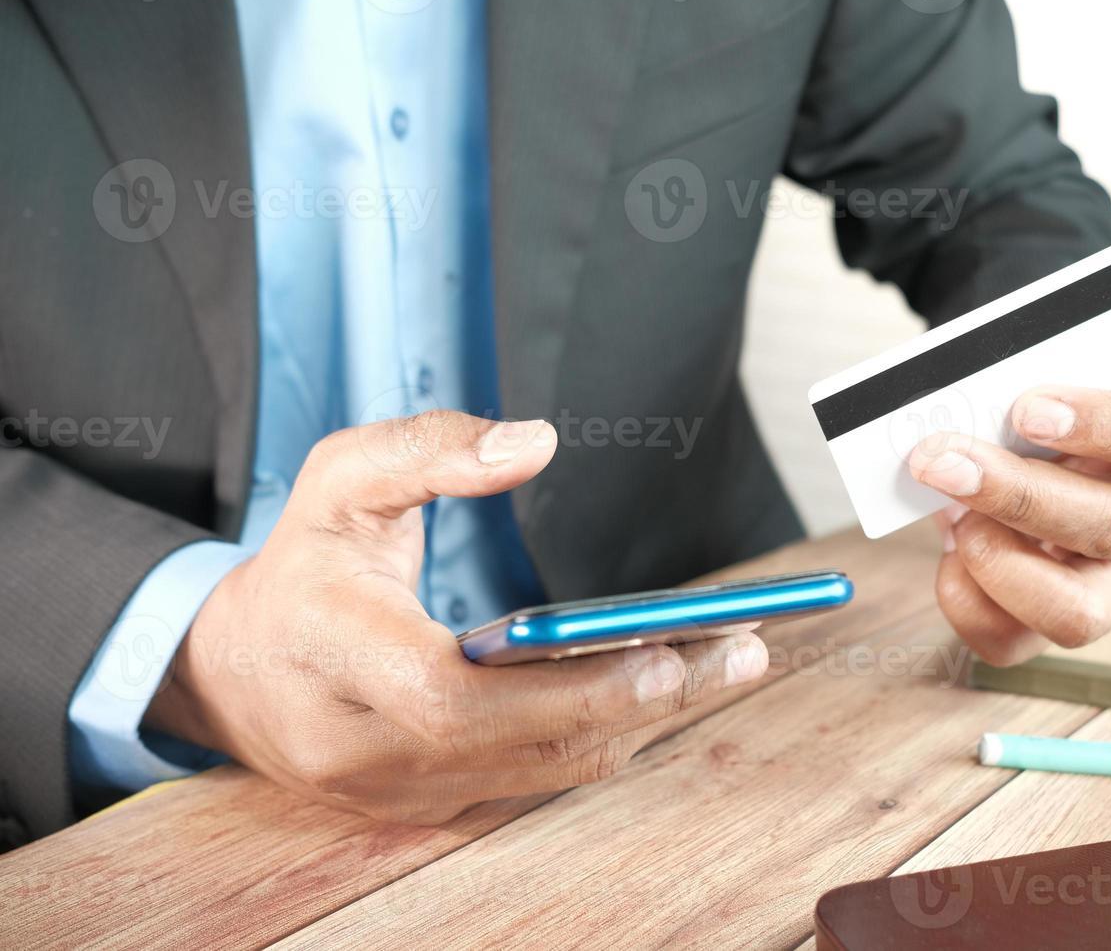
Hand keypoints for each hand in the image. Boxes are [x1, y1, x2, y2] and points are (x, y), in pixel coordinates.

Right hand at [145, 410, 769, 823]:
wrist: (234, 671)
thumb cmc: (301, 564)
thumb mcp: (340, 477)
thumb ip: (430, 447)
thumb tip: (538, 442)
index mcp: (330, 652)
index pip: (452, 696)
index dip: (566, 685)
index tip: (664, 652)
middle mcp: (359, 743)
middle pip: (524, 744)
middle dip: (642, 699)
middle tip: (742, 651)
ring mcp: (395, 788)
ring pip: (544, 771)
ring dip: (644, 719)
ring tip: (730, 660)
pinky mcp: (428, 803)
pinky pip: (535, 780)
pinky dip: (606, 734)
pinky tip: (667, 688)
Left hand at [907, 379, 1110, 666]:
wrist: (1022, 428)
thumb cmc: (1044, 388)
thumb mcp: (1049, 363)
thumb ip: (1023, 378)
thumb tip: (956, 414)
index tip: (1029, 410)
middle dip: (1017, 497)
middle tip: (943, 461)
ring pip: (1079, 613)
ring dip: (998, 563)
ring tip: (951, 515)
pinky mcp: (1057, 617)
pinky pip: (1015, 641)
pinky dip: (966, 599)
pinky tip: (948, 552)